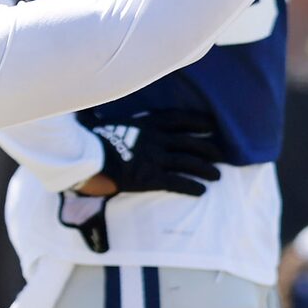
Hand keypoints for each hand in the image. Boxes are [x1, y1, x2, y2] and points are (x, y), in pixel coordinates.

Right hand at [78, 109, 224, 198]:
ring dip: (206, 169)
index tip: (211, 125)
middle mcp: (157, 139)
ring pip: (189, 162)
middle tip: (221, 155)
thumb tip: (114, 116)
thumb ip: (123, 121)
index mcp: (147, 123)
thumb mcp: (110, 122)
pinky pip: (177, 182)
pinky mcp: (151, 177)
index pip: (180, 119)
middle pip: (191, 142)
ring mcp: (155, 158)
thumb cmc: (92, 140)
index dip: (198, 121)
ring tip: (217, 176)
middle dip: (209, 148)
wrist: (86, 157)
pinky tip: (202, 191)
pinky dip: (191, 187)